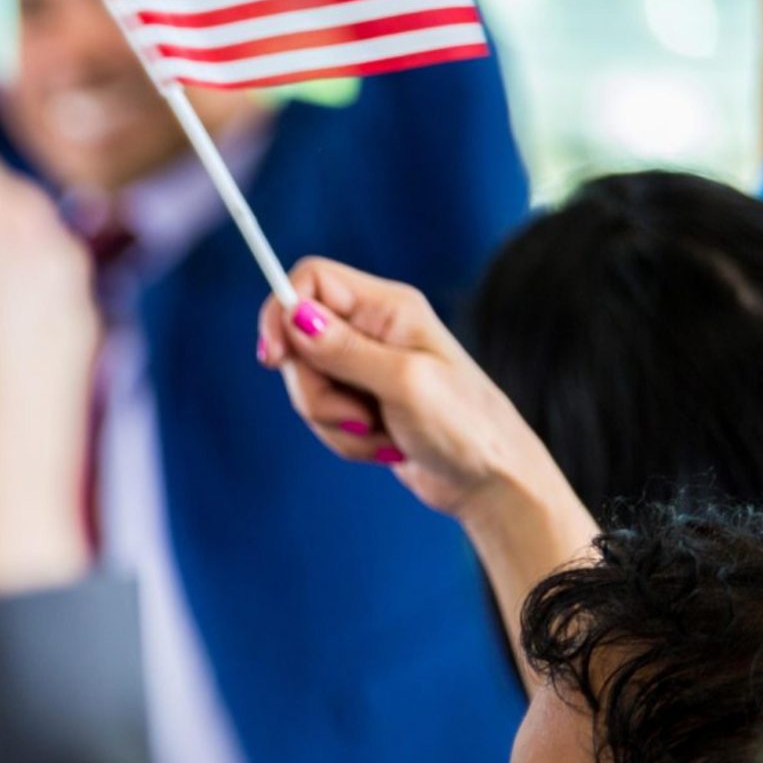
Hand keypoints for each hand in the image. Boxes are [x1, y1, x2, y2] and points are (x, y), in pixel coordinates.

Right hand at [255, 258, 566, 521]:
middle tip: (356, 414)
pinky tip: (384, 445)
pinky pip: (321, 415)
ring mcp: (364, 367)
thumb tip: (293, 315)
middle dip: (314, 390)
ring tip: (381, 432)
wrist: (490, 481)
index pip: (311, 281)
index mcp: (389, 308)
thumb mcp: (404, 383)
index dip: (281, 312)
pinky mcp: (359, 402)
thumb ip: (344, 350)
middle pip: (297, 342)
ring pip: (305, 385)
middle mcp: (372, 330)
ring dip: (334, 420)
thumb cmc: (466, 426)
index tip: (273, 358)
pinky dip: (344, 438)